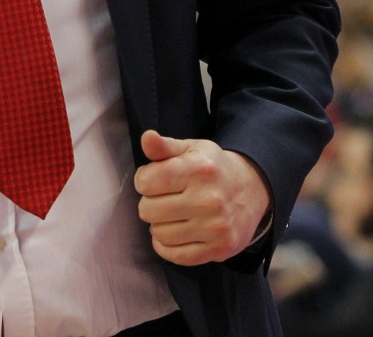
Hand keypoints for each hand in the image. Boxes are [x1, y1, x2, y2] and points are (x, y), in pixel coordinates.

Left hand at [134, 130, 272, 266]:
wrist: (251, 189)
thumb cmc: (211, 167)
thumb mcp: (190, 149)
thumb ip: (164, 146)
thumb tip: (147, 137)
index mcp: (198, 169)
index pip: (147, 181)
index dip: (143, 180)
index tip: (153, 179)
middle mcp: (208, 199)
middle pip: (149, 210)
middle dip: (148, 202)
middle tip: (162, 198)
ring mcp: (215, 227)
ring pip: (159, 233)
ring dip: (158, 224)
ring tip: (170, 214)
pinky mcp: (220, 249)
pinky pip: (176, 256)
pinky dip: (166, 246)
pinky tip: (172, 233)